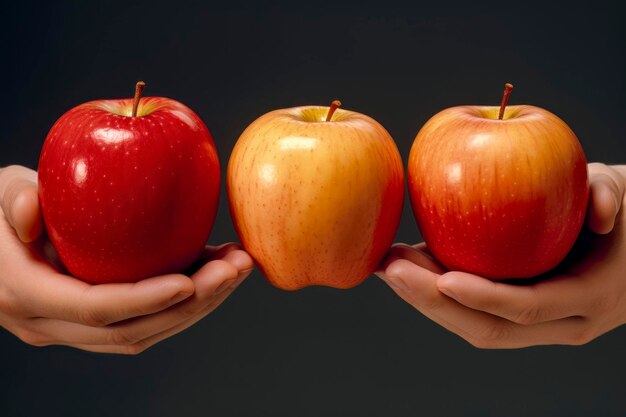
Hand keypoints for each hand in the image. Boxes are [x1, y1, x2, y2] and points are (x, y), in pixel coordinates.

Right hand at [0, 165, 253, 353]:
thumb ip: (13, 196)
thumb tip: (32, 212)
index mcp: (28, 296)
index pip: (97, 308)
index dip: (147, 298)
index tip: (192, 279)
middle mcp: (51, 325)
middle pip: (132, 331)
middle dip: (192, 304)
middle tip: (235, 269)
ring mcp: (74, 330)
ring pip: (146, 333)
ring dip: (199, 305)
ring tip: (237, 268)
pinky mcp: (96, 323)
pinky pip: (145, 322)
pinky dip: (184, 302)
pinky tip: (213, 270)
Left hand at [377, 163, 625, 347]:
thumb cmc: (621, 213)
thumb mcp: (618, 191)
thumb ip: (607, 193)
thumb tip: (598, 211)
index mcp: (587, 299)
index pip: (528, 306)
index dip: (485, 297)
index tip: (443, 278)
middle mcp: (561, 324)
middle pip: (488, 330)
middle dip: (432, 303)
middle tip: (390, 269)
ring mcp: (535, 325)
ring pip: (473, 326)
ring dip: (426, 301)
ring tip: (388, 267)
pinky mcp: (513, 314)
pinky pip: (472, 311)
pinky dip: (437, 293)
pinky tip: (408, 266)